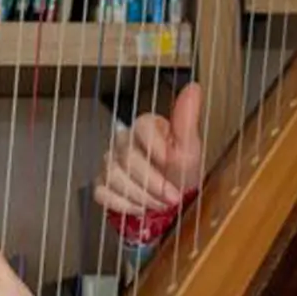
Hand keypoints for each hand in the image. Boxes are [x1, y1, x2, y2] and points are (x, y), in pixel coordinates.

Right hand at [96, 80, 204, 216]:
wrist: (173, 204)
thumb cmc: (182, 174)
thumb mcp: (191, 149)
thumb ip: (187, 119)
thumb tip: (193, 88)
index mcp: (145, 127)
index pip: (141, 127)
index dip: (158, 149)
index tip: (172, 163)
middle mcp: (124, 141)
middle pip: (127, 156)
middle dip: (152, 181)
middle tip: (171, 195)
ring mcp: (110, 162)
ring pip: (114, 175)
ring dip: (141, 195)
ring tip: (159, 203)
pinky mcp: (102, 183)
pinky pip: (103, 192)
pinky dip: (124, 204)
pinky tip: (140, 207)